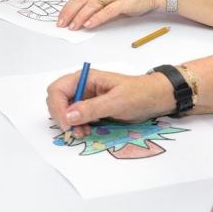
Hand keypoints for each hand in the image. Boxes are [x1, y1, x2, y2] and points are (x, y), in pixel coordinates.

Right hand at [46, 69, 174, 139]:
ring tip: (82, 133)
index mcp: (85, 78)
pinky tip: (86, 131)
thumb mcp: (116, 102)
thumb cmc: (139, 94)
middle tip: (74, 131)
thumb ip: (92, 108)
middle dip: (62, 117)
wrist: (156, 99)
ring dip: (69, 124)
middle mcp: (81, 86)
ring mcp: (85, 98)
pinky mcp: (90, 109)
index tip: (67, 125)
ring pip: (64, 111)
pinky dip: (76, 126)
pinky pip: (75, 118)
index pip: (57, 90)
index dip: (58, 108)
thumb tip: (68, 116)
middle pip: (56, 100)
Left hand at [56, 0, 163, 29]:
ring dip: (80, 16)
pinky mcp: (125, 2)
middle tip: (61, 24)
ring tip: (73, 26)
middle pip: (82, 0)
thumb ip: (101, 0)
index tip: (60, 17)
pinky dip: (97, 18)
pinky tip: (89, 24)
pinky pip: (108, 11)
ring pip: (92, 5)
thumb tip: (86, 13)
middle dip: (70, 12)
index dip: (68, 7)